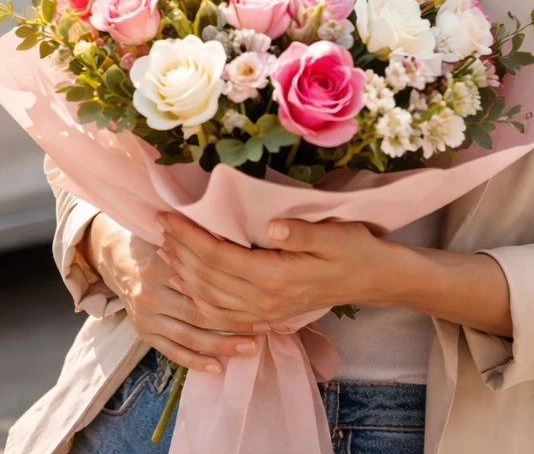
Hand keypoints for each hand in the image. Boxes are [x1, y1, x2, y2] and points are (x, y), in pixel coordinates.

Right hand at [86, 213, 265, 374]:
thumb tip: (244, 247)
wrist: (119, 262)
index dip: (234, 294)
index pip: (202, 285)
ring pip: (190, 336)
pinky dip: (196, 362)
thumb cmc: (157, 246)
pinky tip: (218, 368)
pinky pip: (173, 352)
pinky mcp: (144, 335)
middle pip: (199, 313)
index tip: (262, 300)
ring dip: (222, 345)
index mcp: (160, 266)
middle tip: (265, 327)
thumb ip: (198, 247)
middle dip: (235, 322)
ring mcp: (146, 317)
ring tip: (251, 348)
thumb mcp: (174, 238)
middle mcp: (150, 294)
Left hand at [157, 213, 409, 323]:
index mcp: (277, 276)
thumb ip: (301, 232)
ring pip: (211, 301)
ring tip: (167, 250)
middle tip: (160, 226)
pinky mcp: (269, 317)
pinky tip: (188, 285)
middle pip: (208, 279)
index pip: (219, 257)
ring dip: (184, 276)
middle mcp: (266, 300)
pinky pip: (225, 317)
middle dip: (180, 251)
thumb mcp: (335, 233)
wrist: (374, 280)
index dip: (190, 236)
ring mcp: (267, 312)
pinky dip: (200, 302)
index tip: (169, 215)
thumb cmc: (355, 249)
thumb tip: (271, 227)